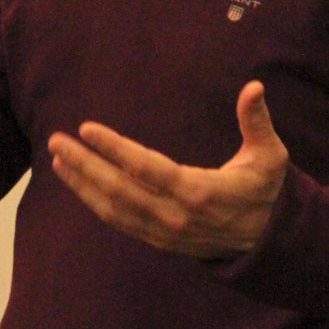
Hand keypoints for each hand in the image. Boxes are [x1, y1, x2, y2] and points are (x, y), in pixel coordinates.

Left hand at [48, 81, 288, 259]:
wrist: (266, 242)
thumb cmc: (265, 190)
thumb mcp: (271, 155)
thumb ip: (258, 121)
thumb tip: (254, 86)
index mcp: (200, 192)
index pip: (147, 169)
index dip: (114, 149)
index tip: (88, 129)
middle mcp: (175, 215)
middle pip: (119, 189)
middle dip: (85, 164)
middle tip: (57, 141)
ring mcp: (163, 230)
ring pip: (113, 208)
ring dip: (82, 183)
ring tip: (58, 159)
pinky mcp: (157, 238)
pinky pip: (118, 220)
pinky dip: (93, 201)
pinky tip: (76, 181)